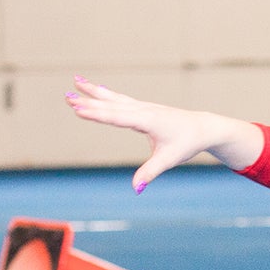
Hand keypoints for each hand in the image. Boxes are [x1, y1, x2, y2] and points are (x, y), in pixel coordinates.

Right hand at [64, 77, 257, 190]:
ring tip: (75, 81)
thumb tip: (136, 188)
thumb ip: (150, 173)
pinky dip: (105, 93)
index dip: (97, 114)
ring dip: (94, 91)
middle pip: (112, 104)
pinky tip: (95, 88)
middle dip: (89, 101)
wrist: (202, 128)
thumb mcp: (169, 160)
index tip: (78, 110)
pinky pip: (120, 98)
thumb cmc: (186, 143)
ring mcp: (143, 106)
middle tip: (67, 97)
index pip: (118, 117)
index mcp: (148, 120)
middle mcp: (144, 110)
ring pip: (115, 97)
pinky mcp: (144, 108)